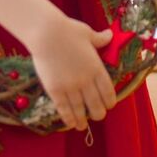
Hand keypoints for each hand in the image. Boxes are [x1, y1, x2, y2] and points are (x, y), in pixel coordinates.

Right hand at [27, 13, 118, 131]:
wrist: (46, 33)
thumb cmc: (68, 30)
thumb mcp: (87, 33)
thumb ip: (100, 39)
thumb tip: (110, 35)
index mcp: (97, 68)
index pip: (108, 92)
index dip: (110, 102)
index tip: (109, 105)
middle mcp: (86, 81)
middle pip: (96, 105)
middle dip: (98, 113)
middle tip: (97, 115)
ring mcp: (70, 87)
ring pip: (80, 110)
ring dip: (83, 120)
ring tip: (82, 126)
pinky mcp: (55, 90)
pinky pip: (64, 109)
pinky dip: (68, 118)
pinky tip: (71, 124)